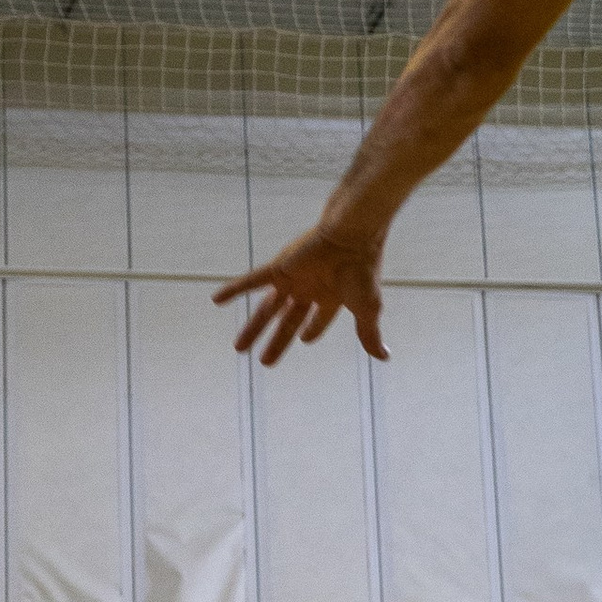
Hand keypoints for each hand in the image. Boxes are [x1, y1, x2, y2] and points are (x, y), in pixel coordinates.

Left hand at [214, 226, 386, 366]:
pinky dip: (234, 290)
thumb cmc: (362, 272)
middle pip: (288, 321)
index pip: (317, 320)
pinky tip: (217, 300)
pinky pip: (251, 281)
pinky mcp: (278, 269)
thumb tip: (384, 358)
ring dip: (253, 328)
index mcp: (331, 298)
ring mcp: (292, 279)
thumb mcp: (367, 310)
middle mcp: (309, 289)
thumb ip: (369, 335)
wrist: (351, 238)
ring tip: (239, 348)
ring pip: (267, 309)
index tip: (305, 341)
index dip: (311, 332)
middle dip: (276, 341)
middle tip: (264, 362)